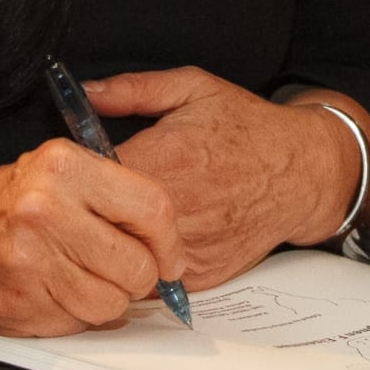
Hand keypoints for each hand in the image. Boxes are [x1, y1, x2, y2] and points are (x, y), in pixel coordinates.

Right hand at [0, 138, 182, 337]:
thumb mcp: (55, 171)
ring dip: (109, 299)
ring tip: (83, 278)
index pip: (152, 208)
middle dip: (140, 275)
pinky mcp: (20, 303)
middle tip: (123, 269)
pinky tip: (56, 292)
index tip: (170, 256)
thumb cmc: (1, 202)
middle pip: (138, 265)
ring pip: (113, 303)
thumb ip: (112, 194)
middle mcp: (48, 210)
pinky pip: (81, 323)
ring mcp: (32, 262)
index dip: (170, 241)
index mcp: (64, 167)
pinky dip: (78, 315)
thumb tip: (168, 243)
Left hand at [92, 67, 361, 288]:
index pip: (91, 176)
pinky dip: (138, 267)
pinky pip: (150, 281)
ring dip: (109, 245)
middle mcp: (177, 207)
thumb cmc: (248, 128)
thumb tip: (84, 92)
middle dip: (85, 214)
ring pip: (122, 259)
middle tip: (79, 203)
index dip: (73, 176)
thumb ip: (133, 89)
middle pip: (101, 224)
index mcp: (167, 156)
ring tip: (107, 225)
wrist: (301, 171)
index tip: (68, 172)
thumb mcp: (193, 88)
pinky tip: (139, 243)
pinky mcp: (200, 274)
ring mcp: (189, 246)